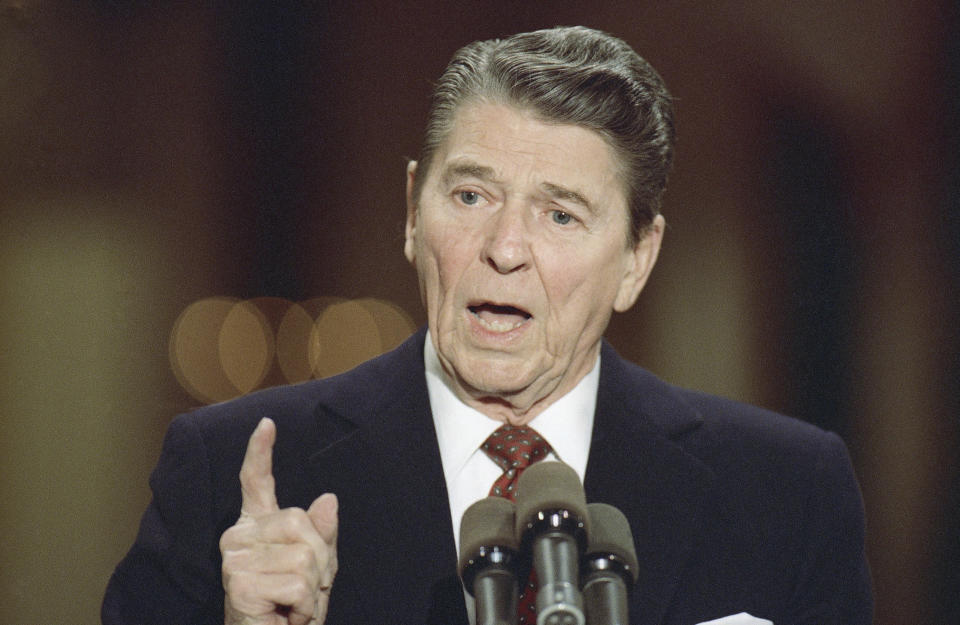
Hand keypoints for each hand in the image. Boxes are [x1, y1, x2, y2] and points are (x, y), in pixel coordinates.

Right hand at [220, 418, 338, 624]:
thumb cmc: (289, 609)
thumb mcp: (316, 567)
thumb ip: (321, 534)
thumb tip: (328, 499)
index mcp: (255, 528)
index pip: (256, 484)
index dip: (261, 453)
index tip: (267, 423)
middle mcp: (237, 538)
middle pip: (300, 523)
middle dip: (319, 559)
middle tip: (303, 589)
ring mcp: (235, 559)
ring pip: (304, 555)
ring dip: (313, 587)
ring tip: (292, 605)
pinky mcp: (240, 582)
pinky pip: (298, 582)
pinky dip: (304, 605)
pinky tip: (286, 615)